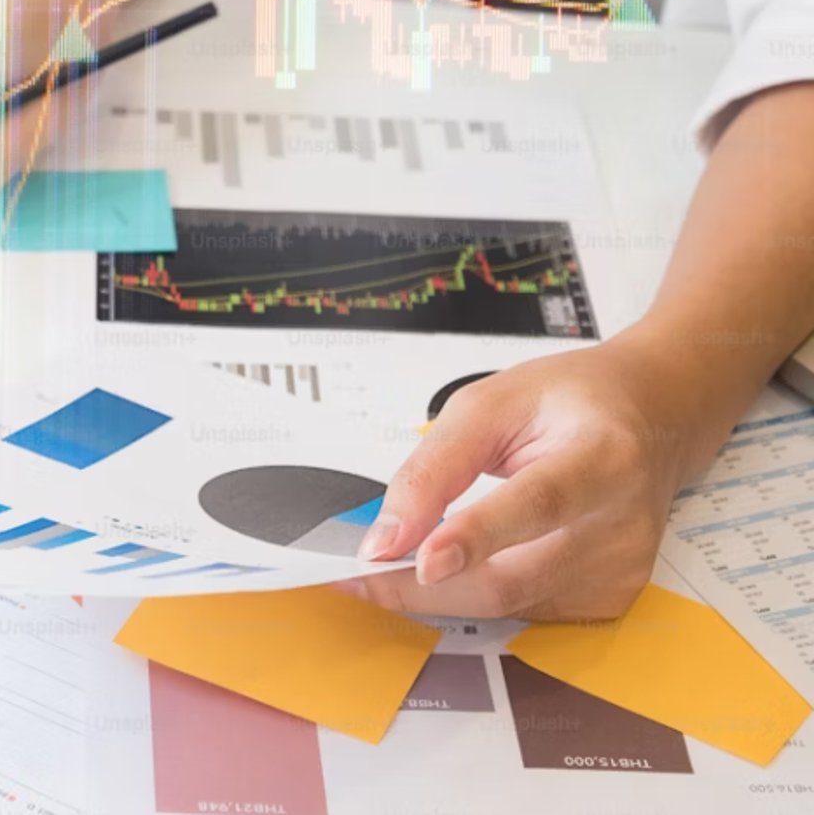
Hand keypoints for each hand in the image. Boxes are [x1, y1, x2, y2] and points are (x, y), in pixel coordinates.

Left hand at [345, 336, 722, 620]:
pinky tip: (457, 568)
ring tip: (393, 569)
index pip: (537, 503)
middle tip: (360, 579)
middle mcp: (624, 520)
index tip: (417, 560)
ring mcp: (623, 567)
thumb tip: (386, 538)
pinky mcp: (613, 596)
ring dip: (442, 593)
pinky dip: (479, 593)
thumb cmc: (569, 402)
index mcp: (604, 455)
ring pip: (512, 604)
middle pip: (515, 575)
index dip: (475, 536)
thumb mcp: (488, 404)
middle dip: (425, 586)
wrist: (652, 417)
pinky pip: (527, 610)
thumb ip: (434, 468)